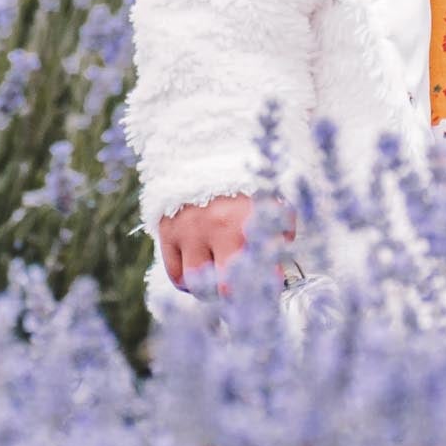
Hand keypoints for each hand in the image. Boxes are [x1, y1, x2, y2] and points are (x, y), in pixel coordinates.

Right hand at [158, 191, 298, 296]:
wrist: (206, 148)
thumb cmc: (246, 184)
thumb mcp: (272, 203)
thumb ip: (278, 237)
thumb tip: (277, 275)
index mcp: (251, 218)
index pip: (260, 275)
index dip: (265, 292)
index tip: (266, 295)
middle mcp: (218, 225)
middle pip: (226, 289)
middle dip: (236, 296)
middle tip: (241, 291)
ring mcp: (189, 229)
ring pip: (197, 285)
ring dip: (210, 290)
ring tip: (220, 280)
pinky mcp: (167, 230)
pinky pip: (176, 275)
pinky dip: (188, 282)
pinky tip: (201, 271)